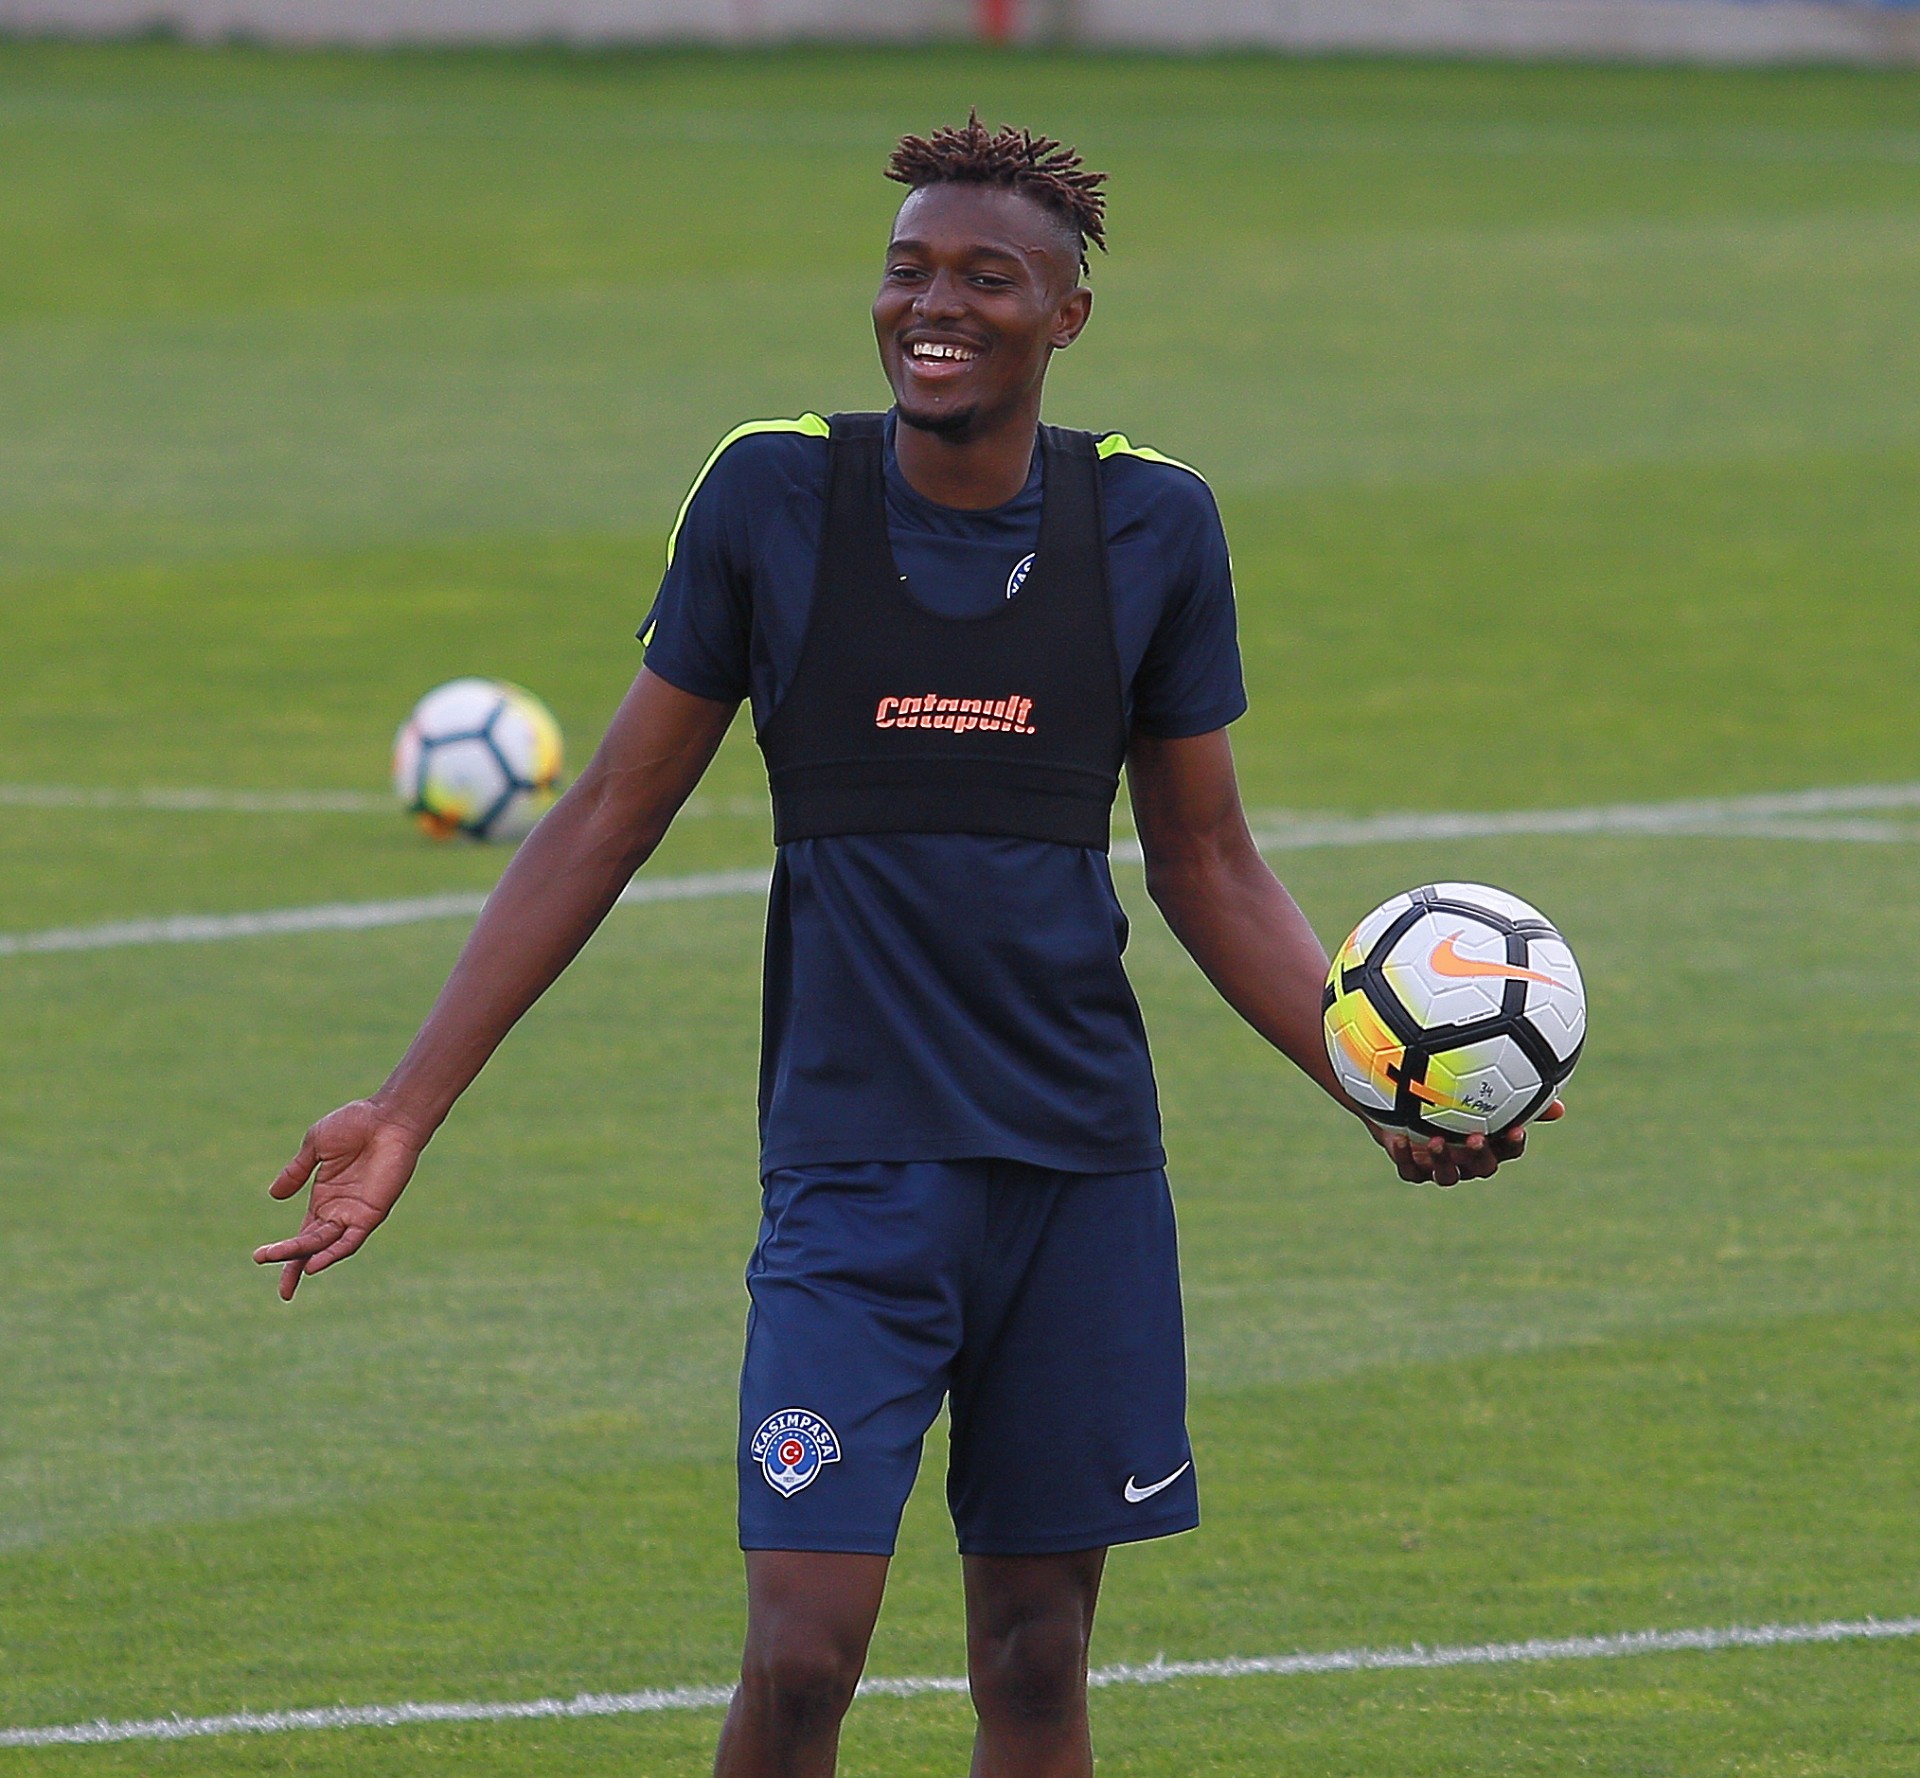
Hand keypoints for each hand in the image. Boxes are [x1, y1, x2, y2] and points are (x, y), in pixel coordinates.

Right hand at [253, 1100, 425, 1298]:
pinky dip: (333, 1254)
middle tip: (260, 1259)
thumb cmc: (356, 1124)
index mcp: (325, 1198)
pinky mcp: (372, 1214)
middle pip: (310, 1245)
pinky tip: (313, 1265)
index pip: (302, 1234)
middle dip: (287, 1258)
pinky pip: (350, 1241)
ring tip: (286, 1270)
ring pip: (324, 1245)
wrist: (387, 1117)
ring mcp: (355, 1214)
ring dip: (303, 1256)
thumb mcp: (316, 1146)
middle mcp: (339, 1211)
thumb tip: (274, 1195)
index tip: (258, 1259)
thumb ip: (296, 1171)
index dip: (283, 1251)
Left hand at [1369, 1099, 1563, 1187]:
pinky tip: (1402, 1139)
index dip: (1513, 1143)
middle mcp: (1467, 1161)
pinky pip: (1411, 1171)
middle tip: (1475, 1138)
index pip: (1509, 1149)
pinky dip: (1405, 1157)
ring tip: (1437, 1141)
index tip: (1516, 1129)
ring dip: (1443, 1161)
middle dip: (1480, 1155)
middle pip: (1482, 1167)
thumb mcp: (1478, 1090)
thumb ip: (1511, 1094)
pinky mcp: (1413, 1168)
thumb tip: (1557, 1104)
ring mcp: (1440, 1167)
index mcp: (1489, 1145)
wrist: (1406, 1106)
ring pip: (1447, 1176)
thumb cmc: (1450, 1096)